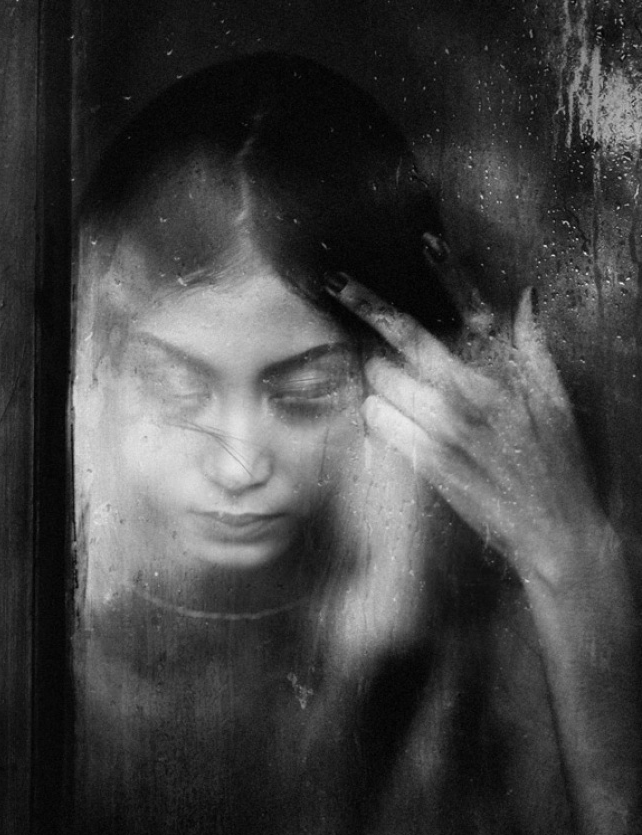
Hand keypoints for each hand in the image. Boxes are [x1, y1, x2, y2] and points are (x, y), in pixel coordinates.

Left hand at [327, 270, 609, 591]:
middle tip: (339, 284)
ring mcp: (445, 427)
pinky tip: (389, 415)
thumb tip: (527, 298)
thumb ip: (535, 346)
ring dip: (375, 373)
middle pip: (406, 336)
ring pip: (381, 379)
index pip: (472, 308)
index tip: (424, 241)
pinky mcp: (425, 458)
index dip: (448, 271)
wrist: (553, 530)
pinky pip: (378, 421)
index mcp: (506, 372)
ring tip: (382, 376)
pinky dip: (377, 413)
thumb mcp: (556, 399)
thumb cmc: (558, 464)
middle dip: (366, 304)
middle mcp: (471, 394)